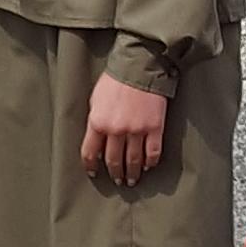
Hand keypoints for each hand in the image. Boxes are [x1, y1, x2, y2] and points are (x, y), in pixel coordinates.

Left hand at [81, 69, 168, 187]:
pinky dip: (151, 162)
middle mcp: (116, 130)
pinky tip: (148, 166)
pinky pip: (153, 152)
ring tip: (132, 180)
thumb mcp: (96, 98)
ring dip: (132, 173)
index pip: (90, 152)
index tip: (94, 172)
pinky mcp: (155, 128)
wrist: (140, 66)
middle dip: (115, 173)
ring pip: (133, 160)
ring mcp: (137, 130)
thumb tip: (96, 138)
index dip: (91, 165)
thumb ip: (95, 119)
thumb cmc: (115, 79)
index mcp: (98, 122)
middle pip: (114, 160)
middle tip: (118, 180)